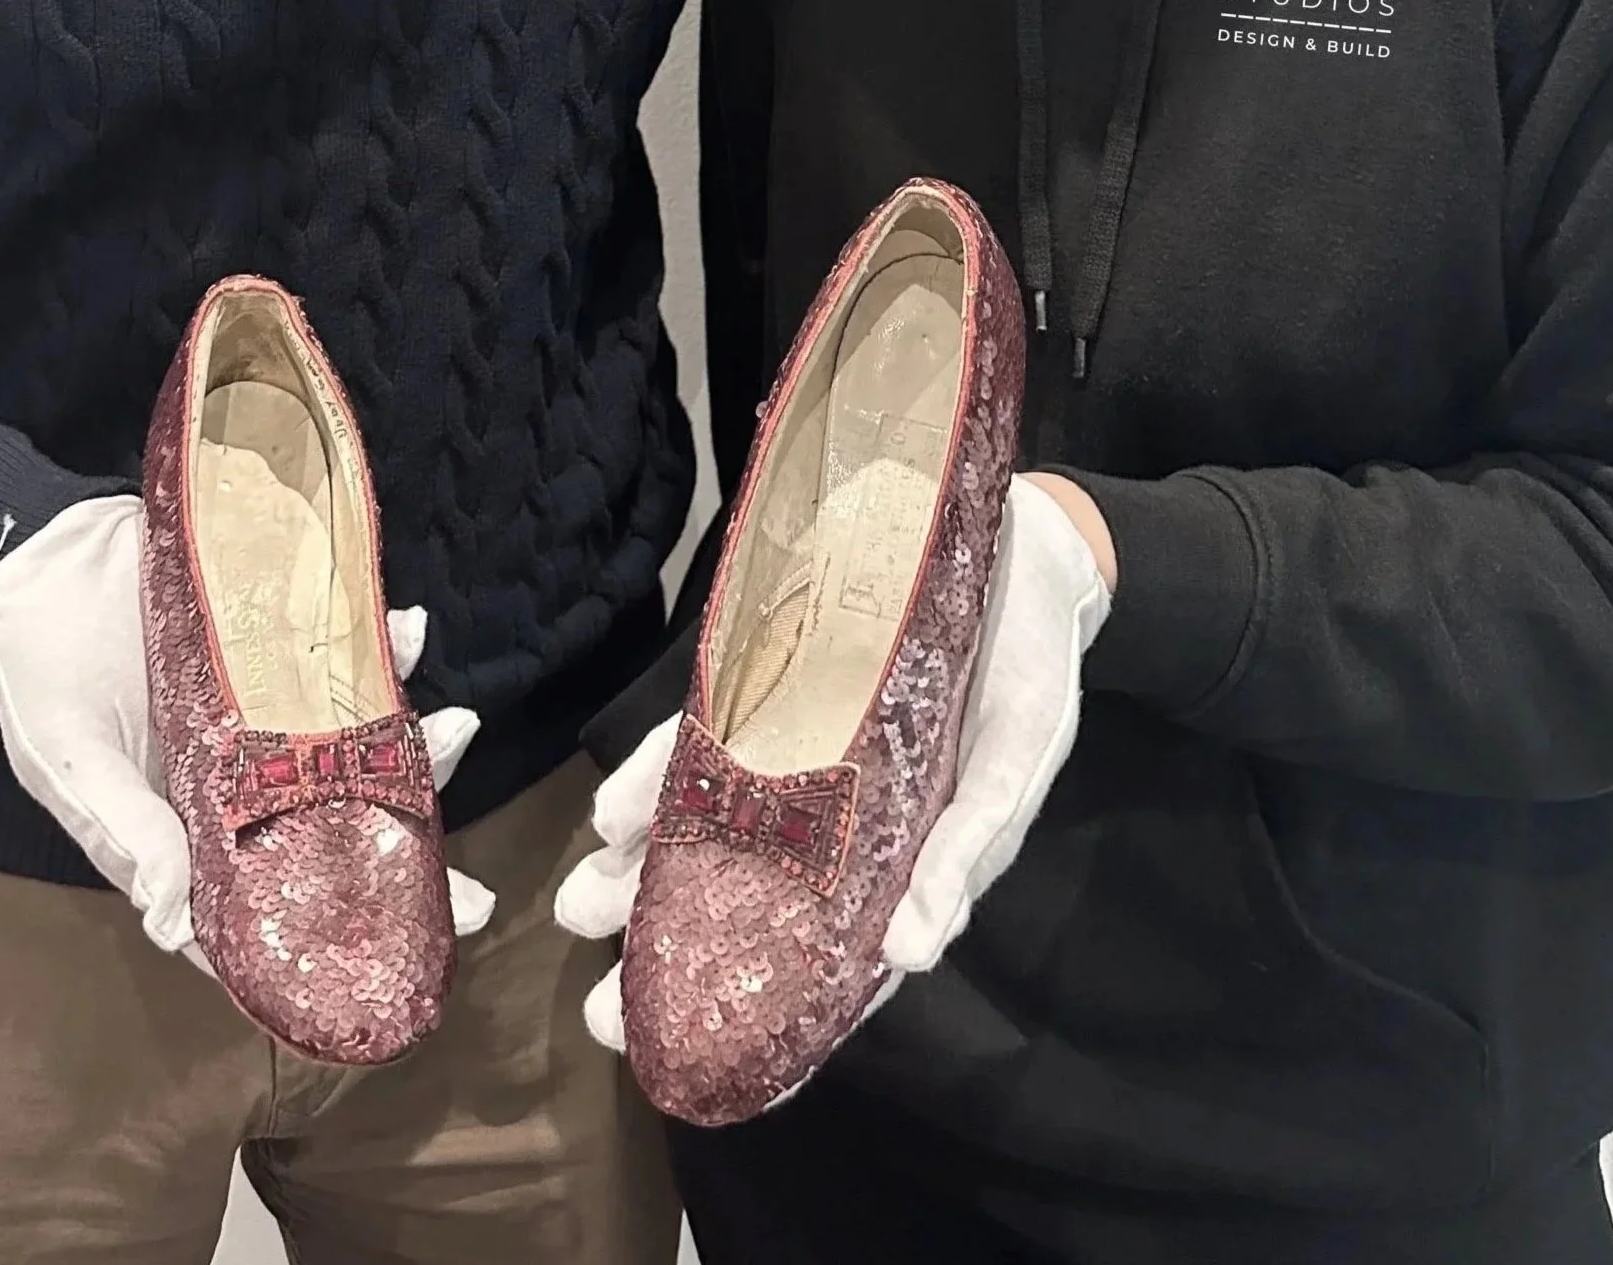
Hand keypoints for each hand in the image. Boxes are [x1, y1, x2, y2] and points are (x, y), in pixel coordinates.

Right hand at [0, 495, 494, 963]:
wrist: (40, 563)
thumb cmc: (39, 679)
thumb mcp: (69, 761)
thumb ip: (125, 832)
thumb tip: (174, 919)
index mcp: (193, 835)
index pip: (273, 908)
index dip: (340, 940)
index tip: (418, 957)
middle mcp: (246, 783)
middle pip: (339, 831)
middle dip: (408, 853)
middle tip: (474, 886)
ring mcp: (272, 713)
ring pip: (359, 745)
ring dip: (414, 744)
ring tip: (456, 725)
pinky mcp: (282, 645)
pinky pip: (346, 655)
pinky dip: (385, 647)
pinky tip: (405, 628)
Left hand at [554, 475, 1111, 1049]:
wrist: (1023, 551)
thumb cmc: (1032, 677)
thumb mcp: (1014, 766)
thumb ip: (964, 854)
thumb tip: (912, 954)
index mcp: (899, 863)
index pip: (826, 963)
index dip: (764, 1016)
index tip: (695, 1063)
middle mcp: (836, 822)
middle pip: (747, 904)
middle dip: (674, 953)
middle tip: (607, 1011)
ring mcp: (797, 755)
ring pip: (708, 832)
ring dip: (641, 873)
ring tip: (579, 910)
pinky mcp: (772, 687)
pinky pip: (702, 744)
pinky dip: (657, 781)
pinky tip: (614, 814)